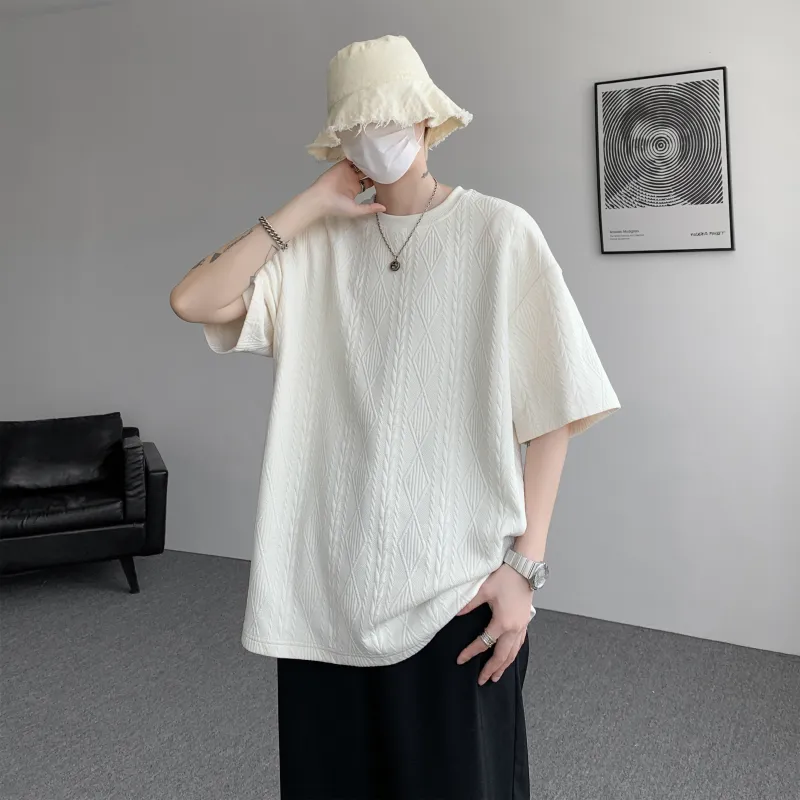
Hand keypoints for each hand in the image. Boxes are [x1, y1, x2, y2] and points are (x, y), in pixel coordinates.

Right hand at [308, 159, 386, 218]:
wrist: (321, 198)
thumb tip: (385, 208)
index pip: (369, 183)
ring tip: (376, 158)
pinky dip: (357, 156)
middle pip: (366, 172)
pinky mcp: (341, 165)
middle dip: (373, 169)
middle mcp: (352, 180)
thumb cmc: (337, 206)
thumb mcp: (356, 210)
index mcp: (356, 190)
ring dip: (366, 162)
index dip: (377, 180)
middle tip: (383, 165)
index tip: (386, 177)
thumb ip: (370, 208)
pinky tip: (366, 154)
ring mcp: (347, 172)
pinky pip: (350, 158)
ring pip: (359, 164)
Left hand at [455, 562, 532, 684]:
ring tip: (496, 676)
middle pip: (502, 656)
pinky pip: (520, 643)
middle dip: (491, 669)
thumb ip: (469, 604)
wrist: (525, 568)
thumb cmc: (506, 577)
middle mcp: (514, 628)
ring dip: (504, 665)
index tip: (460, 660)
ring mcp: (522, 626)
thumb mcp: (484, 590)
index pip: (484, 643)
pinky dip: (514, 653)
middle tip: (482, 680)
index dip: (471, 652)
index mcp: (503, 623)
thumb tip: (455, 613)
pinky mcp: (525, 621)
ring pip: (513, 652)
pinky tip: (510, 656)